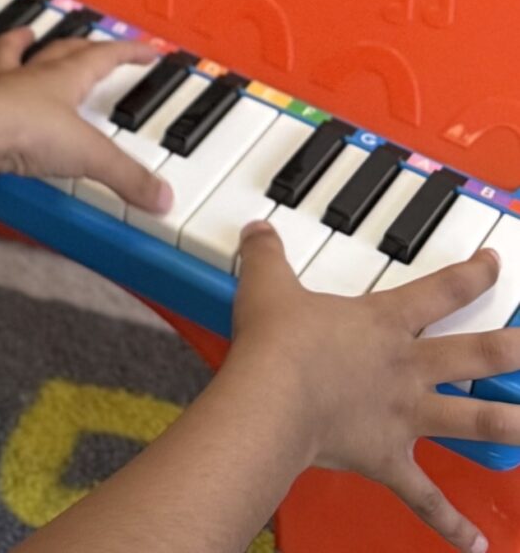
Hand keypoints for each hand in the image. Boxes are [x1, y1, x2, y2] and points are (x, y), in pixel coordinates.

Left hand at [0, 26, 172, 215]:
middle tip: (90, 43)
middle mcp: (26, 78)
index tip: (145, 49)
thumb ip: (128, 178)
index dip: (126, 52)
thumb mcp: (89, 157)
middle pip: (57, 53)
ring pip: (4, 56)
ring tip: (22, 33)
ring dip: (14, 44)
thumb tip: (163, 197)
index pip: (101, 58)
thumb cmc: (23, 133)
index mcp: (61, 81)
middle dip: (79, 47)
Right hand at [226, 222, 519, 551]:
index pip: (442, 290)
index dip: (475, 275)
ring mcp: (405, 415)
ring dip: (510, 427)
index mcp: (384, 322)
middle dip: (515, 350)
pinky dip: (450, 523)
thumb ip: (266, 255)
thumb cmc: (276, 342)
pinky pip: (426, 498)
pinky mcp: (389, 459)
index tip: (496, 265)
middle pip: (477, 355)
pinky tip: (476, 544)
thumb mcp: (268, 283)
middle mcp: (407, 368)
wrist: (273, 396)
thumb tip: (258, 231)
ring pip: (473, 421)